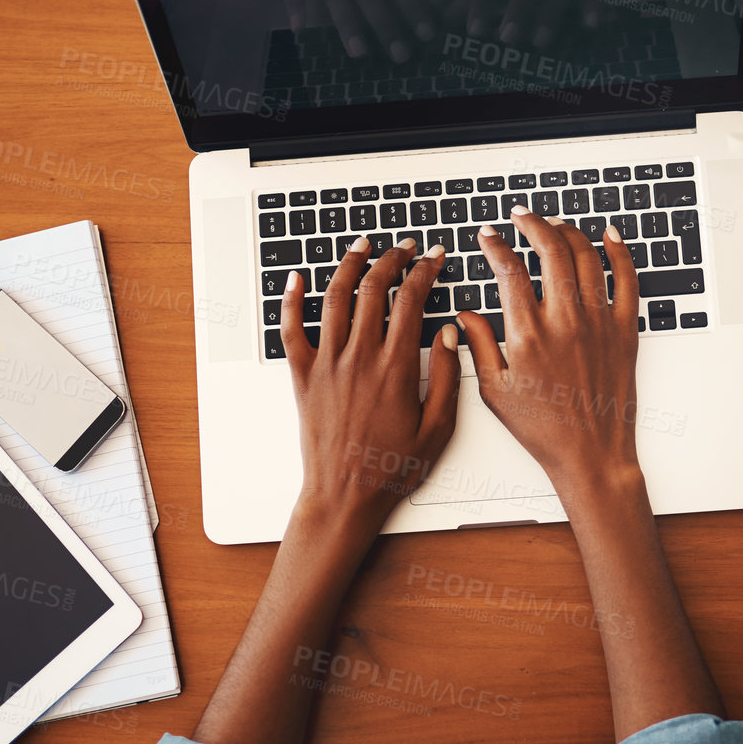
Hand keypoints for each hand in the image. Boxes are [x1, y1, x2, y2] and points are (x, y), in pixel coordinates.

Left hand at [282, 237, 461, 537]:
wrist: (344, 496)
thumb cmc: (392, 468)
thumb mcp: (439, 428)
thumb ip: (448, 376)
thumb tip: (450, 332)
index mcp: (396, 367)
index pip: (411, 300)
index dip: (424, 270)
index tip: (433, 257)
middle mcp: (359, 358)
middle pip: (374, 289)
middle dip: (392, 260)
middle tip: (403, 248)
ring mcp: (327, 364)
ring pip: (335, 298)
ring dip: (349, 265)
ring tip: (361, 247)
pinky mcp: (303, 377)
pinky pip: (292, 329)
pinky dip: (292, 300)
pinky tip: (297, 279)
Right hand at [454, 208, 642, 508]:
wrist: (592, 454)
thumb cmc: (544, 429)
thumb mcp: (495, 391)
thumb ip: (479, 345)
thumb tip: (464, 315)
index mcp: (528, 336)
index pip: (509, 271)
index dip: (496, 246)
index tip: (489, 236)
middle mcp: (565, 322)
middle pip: (551, 251)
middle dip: (533, 224)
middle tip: (522, 216)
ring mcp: (599, 323)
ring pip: (587, 257)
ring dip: (568, 231)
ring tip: (554, 223)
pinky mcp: (625, 331)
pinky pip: (627, 280)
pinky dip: (620, 252)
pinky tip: (609, 235)